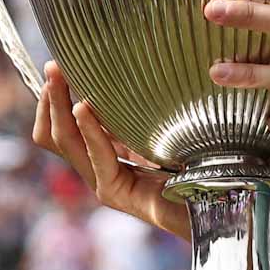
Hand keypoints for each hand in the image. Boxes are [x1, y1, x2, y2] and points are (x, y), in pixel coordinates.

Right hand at [30, 61, 187, 237]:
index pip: (65, 128)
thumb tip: (126, 75)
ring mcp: (105, 183)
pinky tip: (82, 108)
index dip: (56, 99)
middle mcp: (100, 169)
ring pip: (68, 144)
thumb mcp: (159, 129)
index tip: (57, 66)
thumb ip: (137, 114)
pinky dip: (90, 131)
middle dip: (51, 99)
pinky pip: (99, 158)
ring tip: (56, 79)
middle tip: (51, 66)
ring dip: (60, 109)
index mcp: (108, 153)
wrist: (218, 203)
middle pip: (58, 134)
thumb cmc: (197, 163)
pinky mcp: (118, 193)